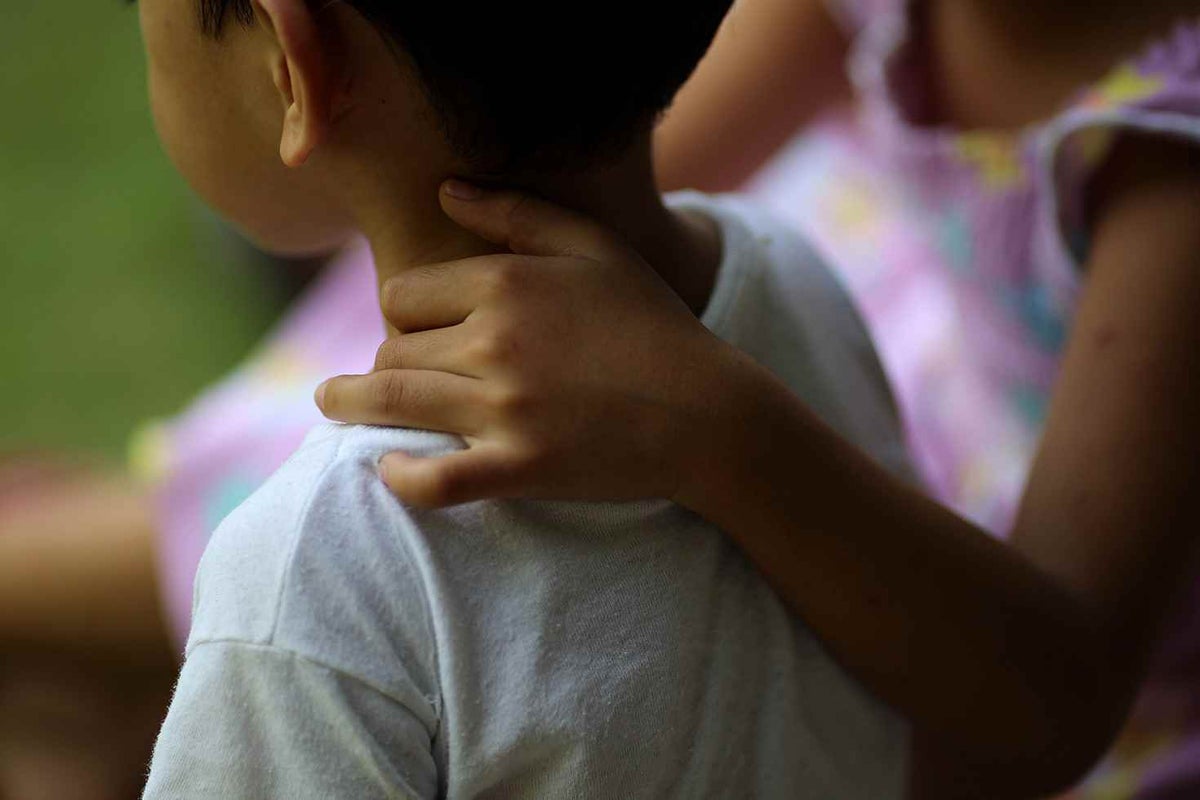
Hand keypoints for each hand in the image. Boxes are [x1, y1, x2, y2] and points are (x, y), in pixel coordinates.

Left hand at [315, 182, 744, 507]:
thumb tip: (444, 190)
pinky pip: (434, 480)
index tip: (412, 329)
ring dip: (352, 404)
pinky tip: (387, 470)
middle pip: (393, 350)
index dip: (403, 313)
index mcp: (506, 283)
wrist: (707, 412)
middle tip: (388, 371)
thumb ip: (515, 213)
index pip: (404, 296)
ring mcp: (504, 410)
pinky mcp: (519, 469)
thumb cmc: (653, 323)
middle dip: (387, 359)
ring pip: (393, 402)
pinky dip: (402, 478)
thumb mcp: (594, 247)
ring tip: (331, 403)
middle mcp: (494, 342)